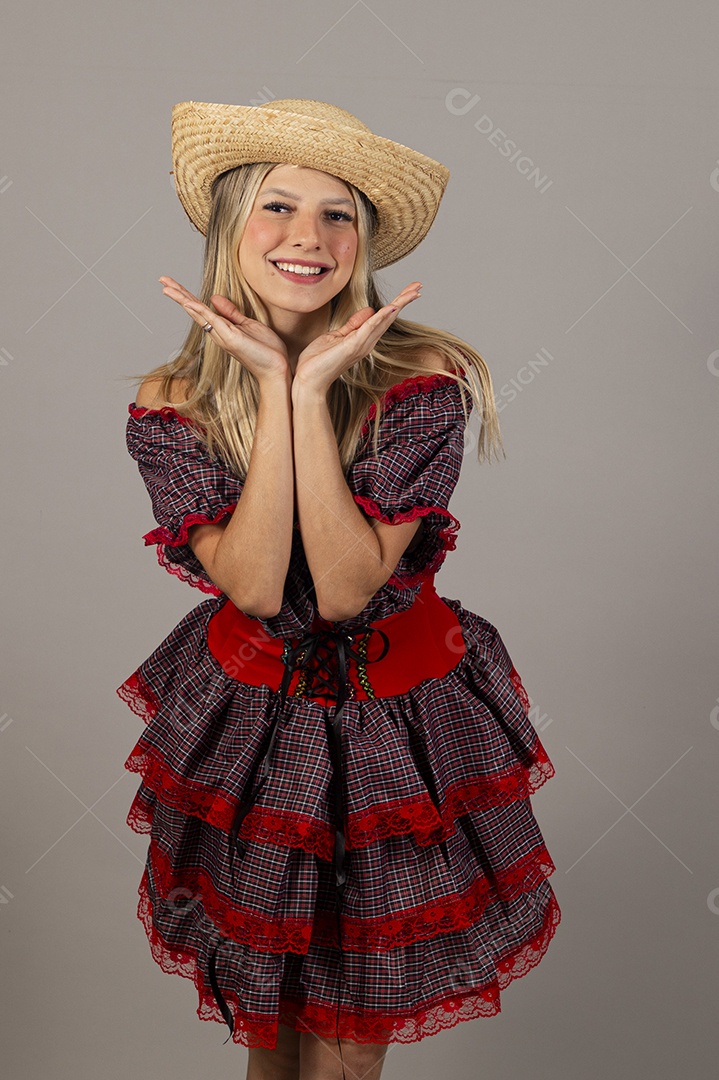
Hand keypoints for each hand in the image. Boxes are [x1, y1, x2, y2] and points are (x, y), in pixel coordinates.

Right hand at [159, 276, 289, 381]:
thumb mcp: (248, 325)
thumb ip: (231, 312)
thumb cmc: (266, 350)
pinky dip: (200, 311)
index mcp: (222, 328)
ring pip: (199, 313)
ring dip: (182, 299)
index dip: (186, 294)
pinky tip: (189, 302)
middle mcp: (218, 333)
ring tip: (166, 288)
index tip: (172, 283)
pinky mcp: (232, 339)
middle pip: (194, 309)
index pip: (201, 308)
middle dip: (178, 294)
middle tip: (162, 280)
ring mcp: (223, 336)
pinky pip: (213, 321)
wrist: (277, 370)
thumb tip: (213, 297)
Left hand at [292, 282, 422, 398]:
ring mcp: (361, 345)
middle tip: (419, 286)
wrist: (308, 381)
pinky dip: (381, 318)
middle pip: (390, 317)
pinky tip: (392, 308)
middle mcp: (367, 343)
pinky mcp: (352, 346)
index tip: (410, 289)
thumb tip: (369, 309)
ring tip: (413, 292)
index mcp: (363, 339)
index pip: (383, 317)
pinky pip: (369, 329)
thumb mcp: (336, 336)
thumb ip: (352, 324)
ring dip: (399, 304)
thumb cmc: (318, 361)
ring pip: (384, 320)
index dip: (397, 302)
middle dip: (404, 300)